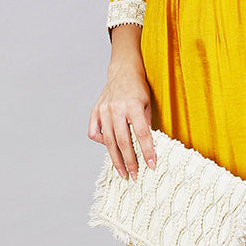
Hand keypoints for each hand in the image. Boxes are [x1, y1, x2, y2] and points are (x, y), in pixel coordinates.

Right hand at [88, 35, 155, 177]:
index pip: (142, 133)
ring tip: (122, 172)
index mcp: (132, 106)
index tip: (151, 165)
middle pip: (123, 141)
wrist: (123, 71)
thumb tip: (149, 147)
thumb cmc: (139, 88)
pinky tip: (110, 148)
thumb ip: (147, 124)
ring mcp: (104, 110)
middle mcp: (116, 109)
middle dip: (130, 161)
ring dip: (116, 159)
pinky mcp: (96, 111)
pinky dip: (101, 142)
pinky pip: (94, 132)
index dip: (147, 151)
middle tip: (135, 175)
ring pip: (109, 141)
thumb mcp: (148, 103)